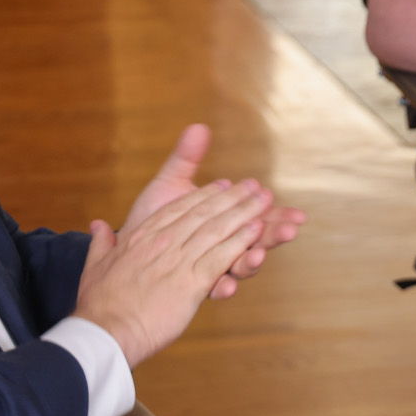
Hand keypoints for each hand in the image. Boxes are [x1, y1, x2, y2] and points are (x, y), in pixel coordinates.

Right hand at [73, 179, 273, 365]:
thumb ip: (100, 243)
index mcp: (142, 237)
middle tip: (254, 186)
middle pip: (204, 213)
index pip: (178, 208)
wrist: (105, 331)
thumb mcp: (94, 266)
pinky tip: (256, 231)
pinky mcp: (192, 283)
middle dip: (232, 197)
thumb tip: (97, 225)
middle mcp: (163, 242)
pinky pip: (221, 257)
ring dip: (244, 213)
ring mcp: (179, 261)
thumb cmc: (98, 304)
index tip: (222, 185)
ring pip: (217, 229)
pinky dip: (240, 241)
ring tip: (265, 200)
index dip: (203, 195)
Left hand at [122, 125, 304, 297]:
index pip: (257, 216)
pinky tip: (228, 285)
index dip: (275, 214)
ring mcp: (211, 267)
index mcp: (224, 222)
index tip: (292, 211)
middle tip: (290, 228)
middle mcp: (223, 246)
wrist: (124, 250)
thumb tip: (198, 127)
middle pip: (256, 240)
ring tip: (258, 254)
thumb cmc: (150, 217)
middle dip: (273, 236)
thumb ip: (186, 160)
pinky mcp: (196, 286)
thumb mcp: (169, 187)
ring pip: (240, 265)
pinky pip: (214, 289)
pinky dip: (224, 287)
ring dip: (253, 261)